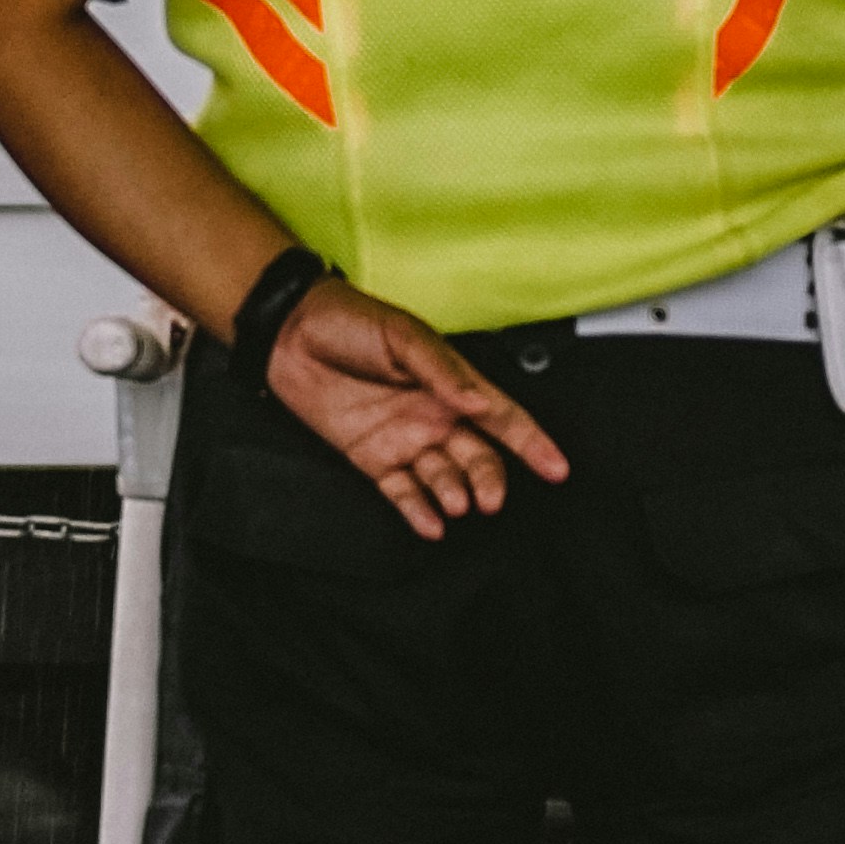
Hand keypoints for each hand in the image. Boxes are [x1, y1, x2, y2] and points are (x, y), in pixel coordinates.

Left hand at [262, 275, 570, 543]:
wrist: (288, 333)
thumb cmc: (348, 320)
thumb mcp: (403, 335)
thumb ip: (442, 371)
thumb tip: (477, 401)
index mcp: (449, 383)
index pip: (502, 417)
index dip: (532, 443)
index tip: (556, 467)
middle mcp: (433, 415)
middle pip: (477, 457)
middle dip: (490, 480)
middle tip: (490, 498)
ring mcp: (404, 439)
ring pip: (444, 478)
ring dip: (455, 494)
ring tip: (458, 504)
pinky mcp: (372, 458)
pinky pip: (402, 492)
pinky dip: (418, 511)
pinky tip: (431, 523)